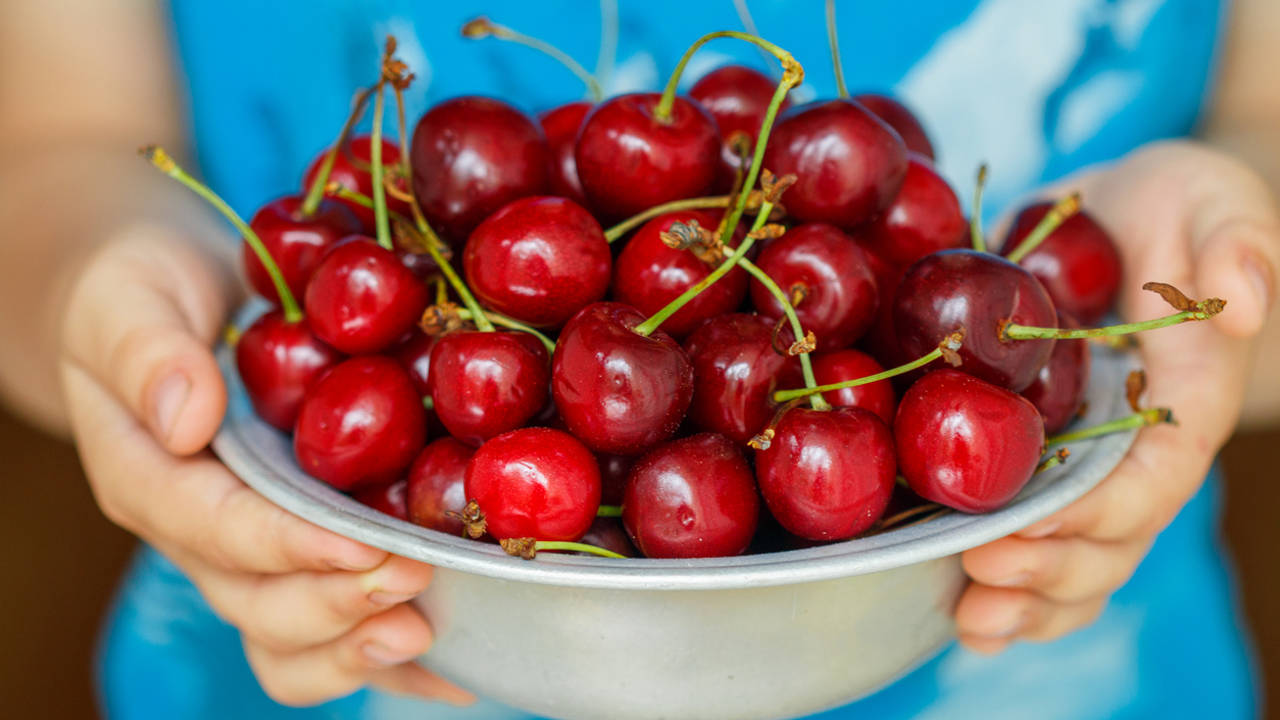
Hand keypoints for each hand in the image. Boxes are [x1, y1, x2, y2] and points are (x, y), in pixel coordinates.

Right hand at [59, 225, 472, 706]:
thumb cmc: (141, 289)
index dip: (288, 545)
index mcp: (147, 476)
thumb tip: (188, 417)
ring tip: (425, 633)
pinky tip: (451, 665)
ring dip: (353, 646)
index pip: (214, 528)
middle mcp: (197, 533)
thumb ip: (147, 351)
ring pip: (285, 638)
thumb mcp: (128, 296)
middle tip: (414, 579)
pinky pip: (327, 629)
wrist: (157, 304)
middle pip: (257, 600)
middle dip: (336, 601)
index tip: (360, 545)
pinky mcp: (294, 550)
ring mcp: (245, 552)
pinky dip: (383, 656)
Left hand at [955, 141, 1278, 652]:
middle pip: (1116, 537)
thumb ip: (1236, 240)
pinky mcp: (1052, 465)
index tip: (1035, 522)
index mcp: (1187, 398)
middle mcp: (1145, 448)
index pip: (1156, 472)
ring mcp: (1100, 466)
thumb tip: (1242, 301)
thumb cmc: (1176, 207)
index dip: (1101, 508)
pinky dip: (1012, 588)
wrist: (1128, 219)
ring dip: (1029, 601)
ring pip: (1082, 559)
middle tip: (979, 574)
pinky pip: (1045, 544)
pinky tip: (964, 617)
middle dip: (1053, 569)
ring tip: (971, 623)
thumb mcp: (1209, 197)